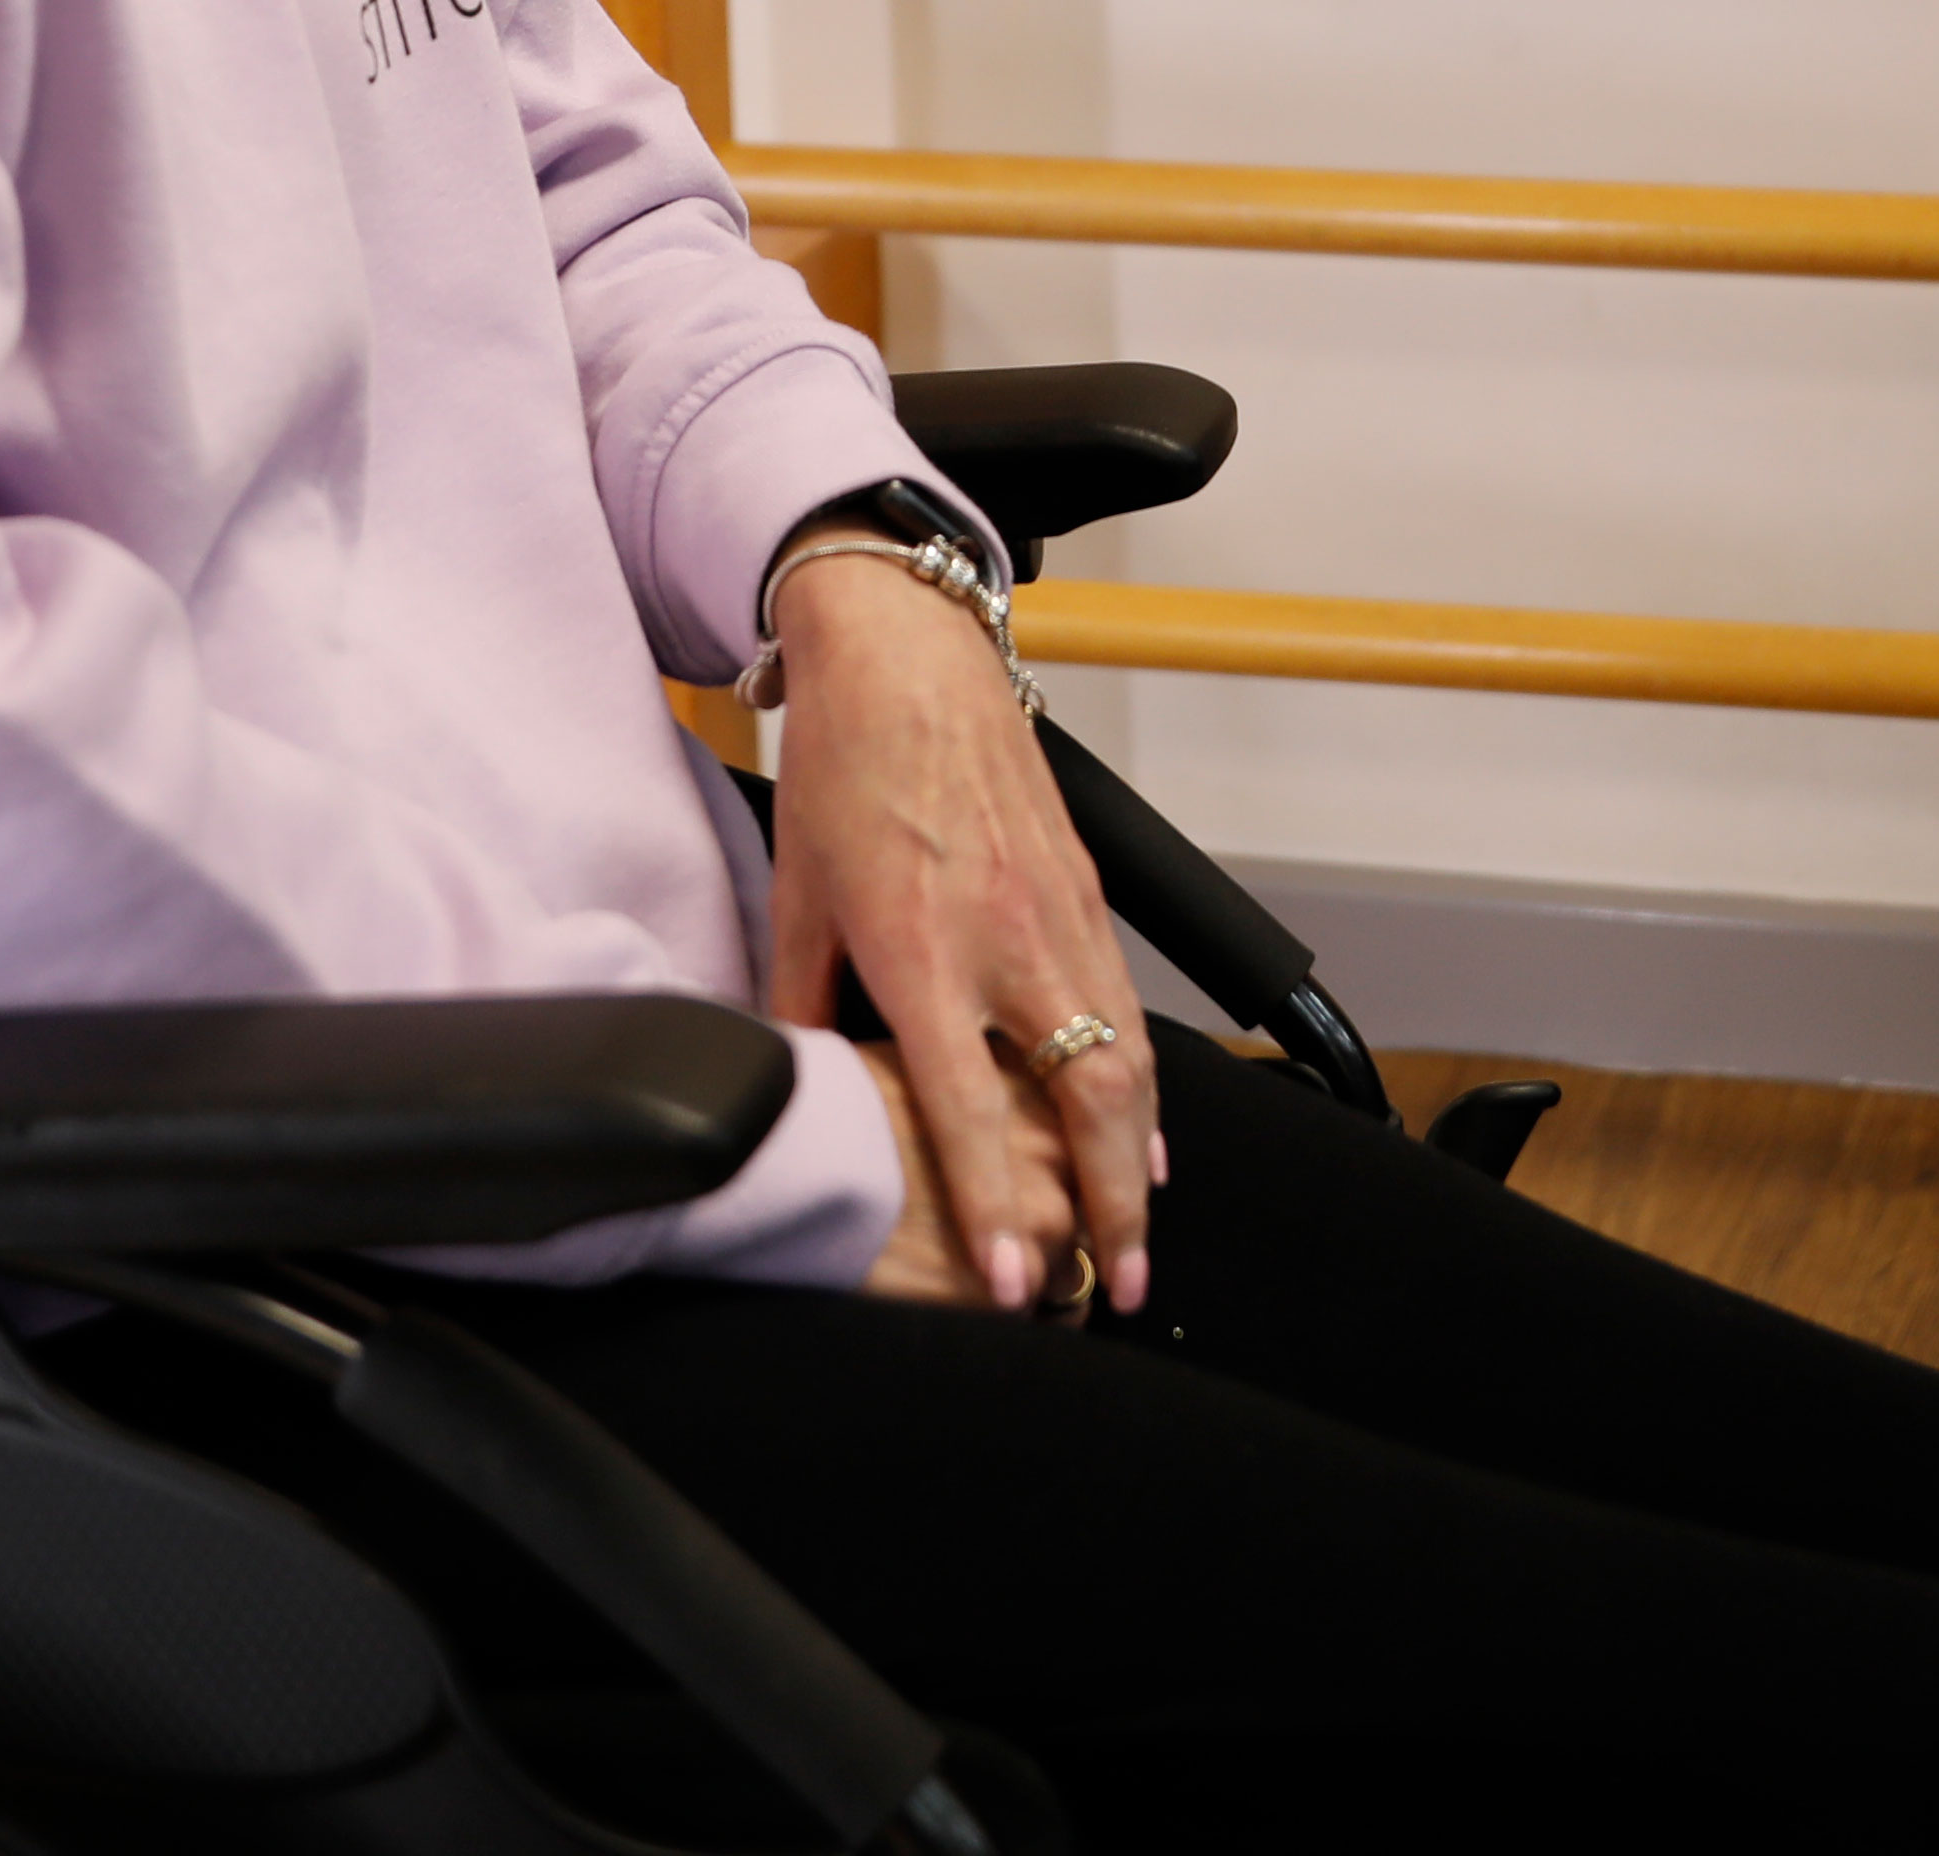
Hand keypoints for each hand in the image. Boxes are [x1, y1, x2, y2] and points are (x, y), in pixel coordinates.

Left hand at [765, 538, 1157, 1317]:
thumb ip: (803, 1004)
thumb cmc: (843, 763)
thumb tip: (798, 1088)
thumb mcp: (795, 893)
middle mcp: (1004, 937)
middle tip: (1111, 1288)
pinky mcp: (1084, 886)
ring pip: (1127, 1056)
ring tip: (1136, 1236)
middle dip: (1109, 1208)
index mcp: (920, 945)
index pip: (965, 1105)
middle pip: (1085, 1097)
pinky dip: (1144, 1081)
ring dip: (1139, 1159)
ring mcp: (1058, 910)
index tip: (1011, 1280)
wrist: (907, 649)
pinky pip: (1128, 1004)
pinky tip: (1143, 1129)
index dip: (992, 1203)